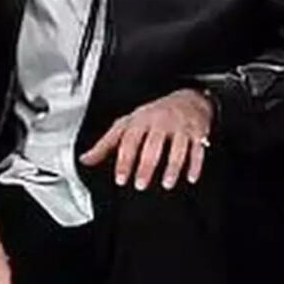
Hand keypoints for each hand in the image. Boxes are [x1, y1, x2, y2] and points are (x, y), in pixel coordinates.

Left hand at [80, 89, 213, 190]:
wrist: (188, 98)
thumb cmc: (153, 115)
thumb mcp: (127, 124)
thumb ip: (106, 144)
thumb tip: (85, 159)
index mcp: (140, 121)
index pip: (130, 141)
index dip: (124, 161)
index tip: (121, 179)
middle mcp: (160, 122)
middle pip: (153, 145)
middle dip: (146, 166)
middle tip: (140, 184)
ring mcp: (180, 127)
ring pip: (177, 148)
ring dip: (173, 167)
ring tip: (167, 184)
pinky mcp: (198, 133)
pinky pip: (198, 149)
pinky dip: (196, 165)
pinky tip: (191, 178)